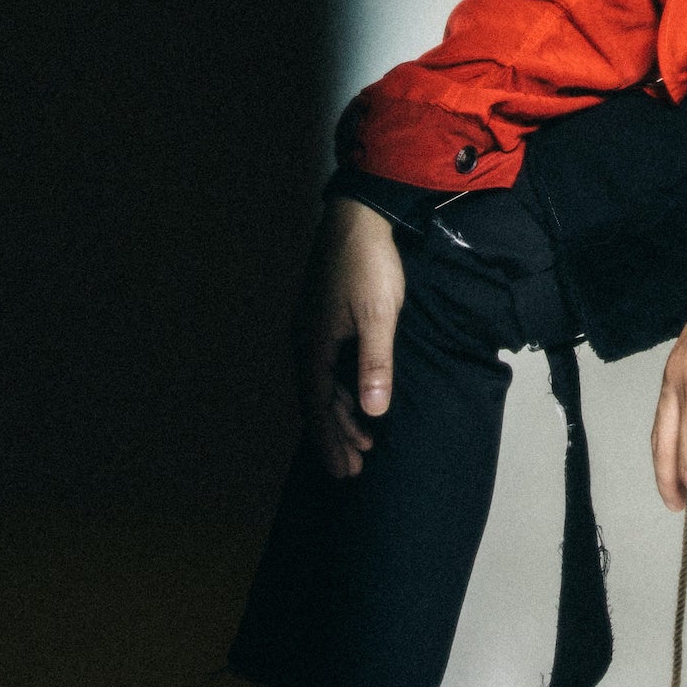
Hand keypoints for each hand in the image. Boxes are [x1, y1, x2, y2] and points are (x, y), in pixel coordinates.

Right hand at [293, 198, 407, 478]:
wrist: (361, 214)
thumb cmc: (370, 264)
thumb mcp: (379, 316)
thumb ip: (374, 364)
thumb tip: (373, 411)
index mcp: (313, 345)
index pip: (318, 407)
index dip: (330, 441)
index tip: (342, 472)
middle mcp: (306, 341)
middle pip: (318, 401)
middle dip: (336, 436)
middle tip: (353, 469)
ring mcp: (314, 329)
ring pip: (323, 385)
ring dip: (340, 414)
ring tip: (362, 443)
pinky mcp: (325, 318)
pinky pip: (328, 367)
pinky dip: (341, 390)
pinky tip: (355, 399)